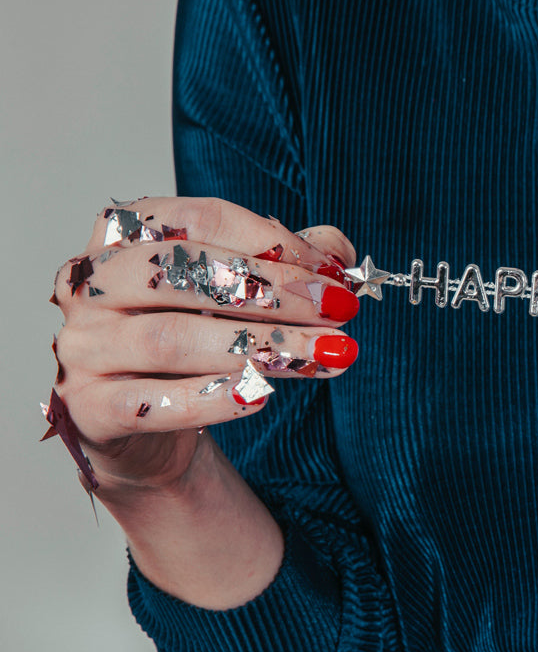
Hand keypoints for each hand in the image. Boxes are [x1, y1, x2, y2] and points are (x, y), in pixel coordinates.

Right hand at [48, 196, 360, 505]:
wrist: (148, 431)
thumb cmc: (193, 344)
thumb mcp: (240, 294)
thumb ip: (287, 264)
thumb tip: (337, 253)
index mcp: (123, 237)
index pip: (199, 220)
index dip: (274, 243)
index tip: (334, 274)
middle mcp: (91, 286)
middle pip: (182, 274)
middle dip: (275, 292)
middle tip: (340, 311)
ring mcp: (83, 347)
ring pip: (172, 339)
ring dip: (260, 345)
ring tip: (326, 354)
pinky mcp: (89, 409)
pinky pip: (154, 402)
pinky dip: (212, 399)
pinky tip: (262, 396)